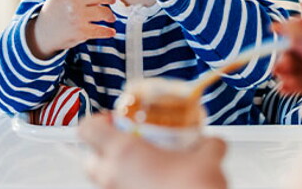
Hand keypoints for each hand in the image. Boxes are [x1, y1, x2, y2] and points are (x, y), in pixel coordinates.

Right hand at [28, 0, 115, 58]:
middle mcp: (72, 2)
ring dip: (110, 16)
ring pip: (103, 12)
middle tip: (112, 1)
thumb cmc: (54, 11)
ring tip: (110, 18)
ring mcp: (77, 17)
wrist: (42, 33)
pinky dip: (108, 32)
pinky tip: (111, 31)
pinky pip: (101, 30)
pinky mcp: (81, 32)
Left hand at [79, 113, 226, 188]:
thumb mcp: (207, 159)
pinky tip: (152, 186)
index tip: (115, 119)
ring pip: (104, 181)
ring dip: (118, 172)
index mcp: (122, 152)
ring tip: (143, 168)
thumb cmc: (193, 188)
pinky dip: (130, 187)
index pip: (88, 128)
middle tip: (126, 144)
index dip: (98, 120)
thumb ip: (207, 145)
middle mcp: (112, 176)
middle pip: (90, 160)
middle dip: (103, 150)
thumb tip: (212, 142)